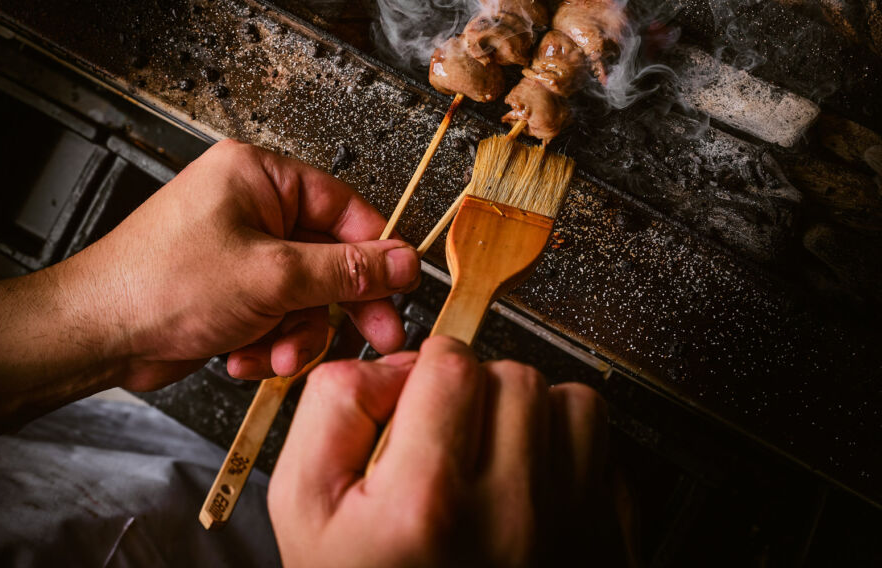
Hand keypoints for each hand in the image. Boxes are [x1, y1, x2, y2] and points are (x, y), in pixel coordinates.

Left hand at [55, 140, 419, 389]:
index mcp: (258, 176)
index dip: (377, 251)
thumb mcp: (274, 276)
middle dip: (338, 304)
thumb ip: (347, 270)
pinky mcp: (229, 289)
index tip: (402, 287)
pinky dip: (269, 342)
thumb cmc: (161, 284)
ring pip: (304, 295)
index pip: (344, 206)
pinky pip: (276, 315)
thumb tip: (403, 261)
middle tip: (376, 336)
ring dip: (298, 332)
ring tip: (277, 355)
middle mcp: (250, 206)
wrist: (96, 334)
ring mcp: (239, 250)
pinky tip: (244, 356)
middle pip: (327, 256)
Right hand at [268, 337, 608, 567]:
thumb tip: (399, 366)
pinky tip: (531, 491)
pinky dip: (569, 459)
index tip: (420, 401)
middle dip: (479, 393)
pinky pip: (608, 457)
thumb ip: (335, 410)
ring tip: (496, 460)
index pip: (452, 365)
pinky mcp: (610, 550)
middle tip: (452, 440)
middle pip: (515, 377)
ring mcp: (571, 538)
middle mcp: (510, 520)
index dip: (428, 371)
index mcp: (426, 505)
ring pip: (571, 405)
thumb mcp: (305, 509)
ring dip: (532, 418)